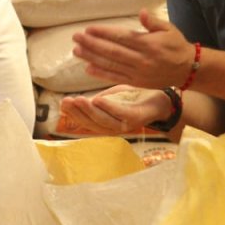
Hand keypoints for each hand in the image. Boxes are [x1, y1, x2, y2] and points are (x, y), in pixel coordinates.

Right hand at [58, 85, 172, 135]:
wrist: (162, 98)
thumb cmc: (135, 97)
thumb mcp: (112, 97)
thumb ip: (96, 101)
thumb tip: (75, 101)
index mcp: (106, 123)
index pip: (86, 122)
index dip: (73, 115)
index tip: (62, 104)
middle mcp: (114, 128)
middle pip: (92, 123)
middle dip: (77, 113)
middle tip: (66, 102)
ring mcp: (125, 125)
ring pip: (103, 121)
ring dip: (89, 111)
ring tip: (77, 100)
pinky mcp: (136, 119)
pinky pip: (119, 114)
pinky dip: (108, 108)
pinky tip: (98, 100)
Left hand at [71, 9, 194, 88]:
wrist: (187, 69)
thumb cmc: (176, 45)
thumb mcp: (169, 29)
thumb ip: (153, 22)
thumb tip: (142, 12)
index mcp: (149, 44)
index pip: (121, 38)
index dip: (104, 33)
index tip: (88, 29)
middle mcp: (142, 60)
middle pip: (112, 52)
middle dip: (92, 44)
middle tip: (76, 37)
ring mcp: (138, 73)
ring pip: (111, 65)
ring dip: (92, 58)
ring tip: (77, 50)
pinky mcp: (136, 82)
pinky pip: (116, 78)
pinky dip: (101, 74)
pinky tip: (88, 68)